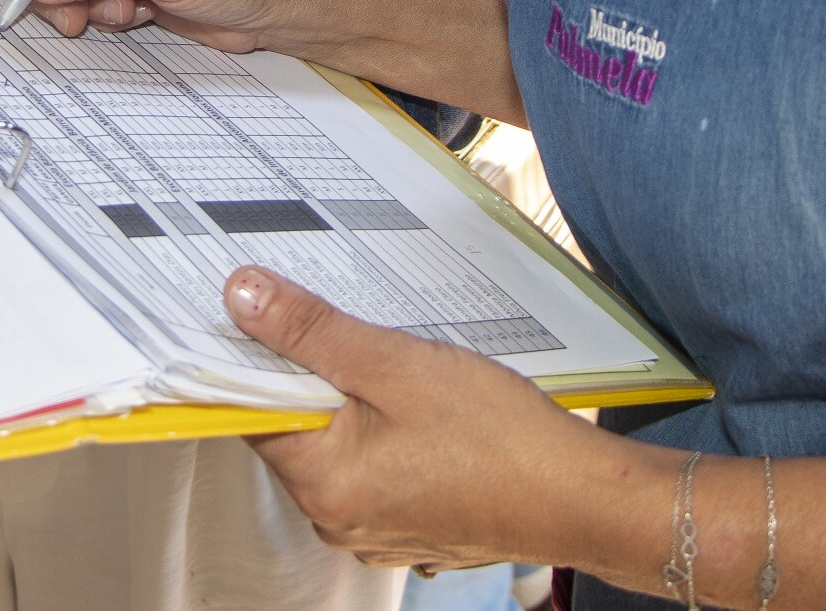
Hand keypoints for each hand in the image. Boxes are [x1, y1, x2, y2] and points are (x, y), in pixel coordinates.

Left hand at [222, 266, 636, 570]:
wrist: (583, 498)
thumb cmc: (500, 439)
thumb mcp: (395, 363)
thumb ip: (311, 331)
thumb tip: (242, 297)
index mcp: (321, 484)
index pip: (248, 409)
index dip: (249, 355)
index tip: (256, 313)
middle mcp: (336, 518)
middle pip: (294, 425)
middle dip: (314, 372)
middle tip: (348, 329)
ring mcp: (374, 527)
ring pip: (338, 443)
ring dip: (355, 400)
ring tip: (397, 366)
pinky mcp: (409, 521)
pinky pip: (374, 466)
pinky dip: (386, 430)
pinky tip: (422, 405)